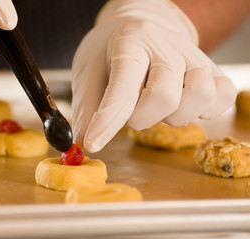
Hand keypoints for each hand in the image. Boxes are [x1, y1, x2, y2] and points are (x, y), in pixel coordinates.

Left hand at [72, 0, 236, 152]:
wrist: (140, 26)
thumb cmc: (110, 51)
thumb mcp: (89, 72)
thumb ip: (87, 108)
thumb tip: (83, 142)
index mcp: (130, 41)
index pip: (122, 88)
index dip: (107, 121)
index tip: (93, 144)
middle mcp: (166, 45)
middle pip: (164, 97)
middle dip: (141, 119)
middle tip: (130, 114)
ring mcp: (194, 56)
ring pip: (200, 96)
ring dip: (174, 115)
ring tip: (157, 107)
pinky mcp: (212, 68)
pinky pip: (223, 96)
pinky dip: (204, 110)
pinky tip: (182, 105)